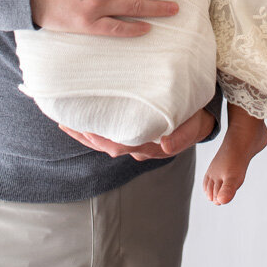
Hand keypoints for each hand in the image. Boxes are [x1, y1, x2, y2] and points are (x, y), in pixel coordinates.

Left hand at [59, 108, 215, 160]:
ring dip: (86, 135)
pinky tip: (83, 124)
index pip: (120, 144)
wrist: (202, 119)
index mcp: (151, 145)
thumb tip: (165, 146)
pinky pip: (112, 136)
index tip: (83, 128)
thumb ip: (180, 136)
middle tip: (64, 121)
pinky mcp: (136, 136)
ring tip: (66, 122)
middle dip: (85, 136)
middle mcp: (140, 148)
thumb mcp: (194, 126)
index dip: (100, 138)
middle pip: (108, 145)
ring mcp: (138, 144)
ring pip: (107, 143)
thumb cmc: (195, 118)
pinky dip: (95, 132)